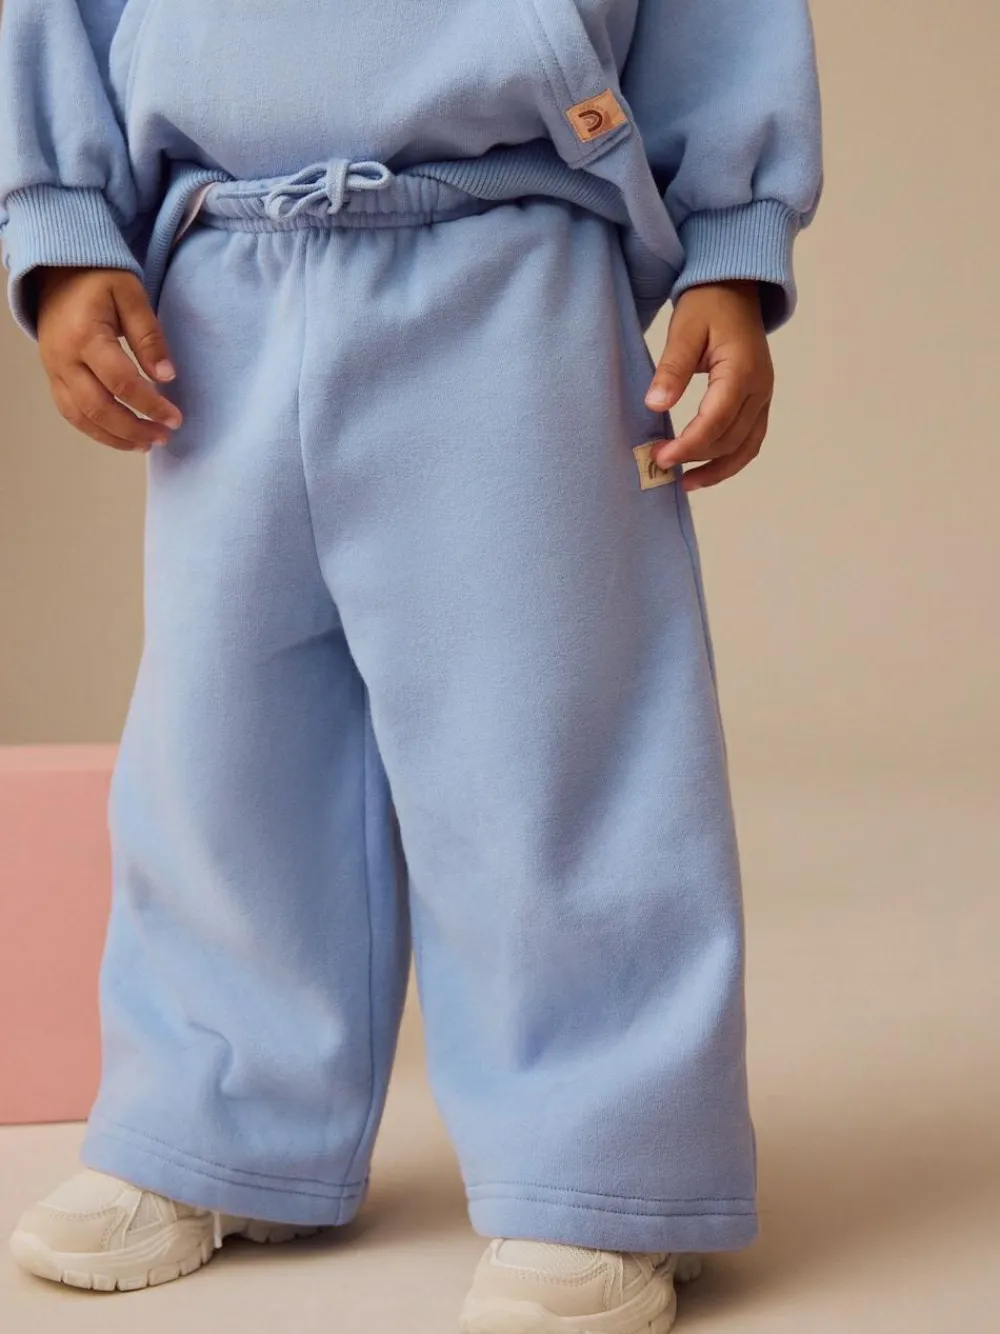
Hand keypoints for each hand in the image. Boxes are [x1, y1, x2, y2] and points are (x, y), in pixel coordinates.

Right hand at [36, 266, 181, 451]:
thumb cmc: (99, 279)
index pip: (121, 382)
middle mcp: (64, 359)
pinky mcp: (52, 377)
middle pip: (98, 408)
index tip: (176, 418)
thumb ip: (149, 336)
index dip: (150, 405)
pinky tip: (121, 436)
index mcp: (86, 336)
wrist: (57, 272)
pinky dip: (96, 430)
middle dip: (134, 429)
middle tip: (164, 436)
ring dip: (115, 437)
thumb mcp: (131, 295)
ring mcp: (54, 370)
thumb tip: (167, 377)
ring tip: (146, 444)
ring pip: (81, 417)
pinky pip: (71, 413)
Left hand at [644, 280, 773, 490]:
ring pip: (745, 447)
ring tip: (684, 483)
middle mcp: (759, 388)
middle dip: (695, 457)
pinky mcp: (759, 402)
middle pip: (730, 439)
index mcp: (742, 370)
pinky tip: (704, 471)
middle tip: (658, 464)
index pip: (716, 420)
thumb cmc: (708, 304)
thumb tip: (655, 405)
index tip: (660, 456)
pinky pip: (750, 441)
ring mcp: (763, 397)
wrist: (735, 288)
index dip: (688, 444)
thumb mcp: (683, 329)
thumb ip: (671, 369)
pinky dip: (729, 461)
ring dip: (715, 469)